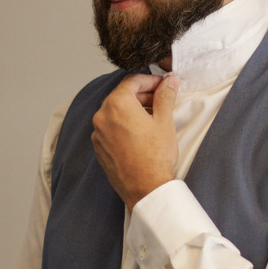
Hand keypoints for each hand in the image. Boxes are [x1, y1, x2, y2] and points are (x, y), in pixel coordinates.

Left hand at [92, 73, 179, 208]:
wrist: (145, 187)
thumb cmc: (155, 156)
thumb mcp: (164, 121)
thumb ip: (165, 96)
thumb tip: (169, 82)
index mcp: (117, 104)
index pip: (132, 81)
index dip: (150, 80)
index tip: (162, 85)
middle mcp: (102, 116)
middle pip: (122, 95)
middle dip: (142, 95)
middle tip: (161, 99)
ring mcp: (98, 133)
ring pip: (115, 112)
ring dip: (133, 109)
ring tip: (153, 117)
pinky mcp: (99, 147)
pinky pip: (111, 127)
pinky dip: (124, 124)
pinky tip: (140, 132)